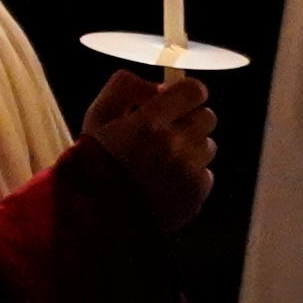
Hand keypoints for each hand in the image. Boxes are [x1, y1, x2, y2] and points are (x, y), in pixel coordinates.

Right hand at [83, 63, 216, 228]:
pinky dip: (190, 177)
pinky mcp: (195, 195)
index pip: (194, 91)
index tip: (177, 101)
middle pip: (207, 117)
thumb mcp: (98, 115)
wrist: (96, 215)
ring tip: (163, 162)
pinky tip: (166, 182)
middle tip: (166, 133)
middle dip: (189, 121)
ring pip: (208, 146)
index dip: (186, 93)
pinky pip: (206, 175)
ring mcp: (188, 172)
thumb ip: (126, 86)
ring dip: (191, 149)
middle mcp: (174, 146)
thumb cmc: (95, 163)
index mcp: (150, 122)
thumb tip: (159, 86)